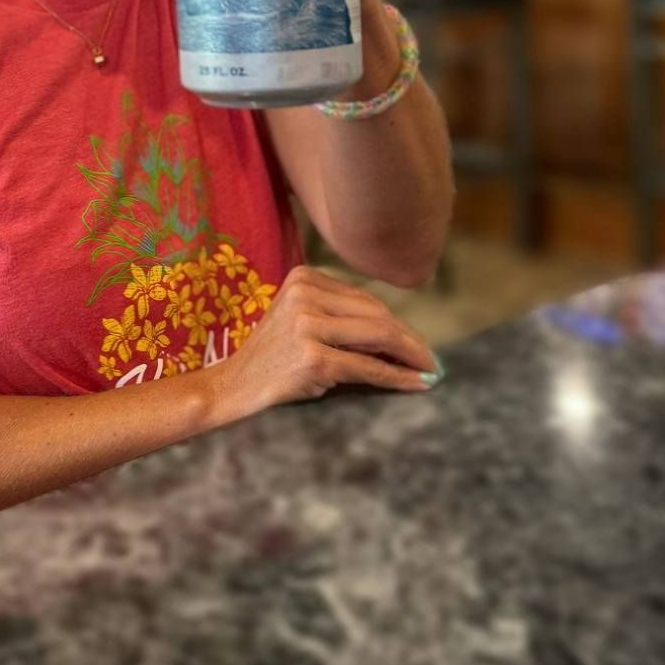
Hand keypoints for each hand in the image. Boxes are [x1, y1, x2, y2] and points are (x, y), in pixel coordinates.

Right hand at [209, 264, 440, 421]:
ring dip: (411, 355)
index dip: (397, 323)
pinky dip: (396, 377)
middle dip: (409, 339)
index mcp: (303, 278)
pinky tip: (416, 384)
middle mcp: (305, 295)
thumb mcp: (300, 322)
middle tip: (432, 360)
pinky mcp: (312, 357)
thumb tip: (401, 336)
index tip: (418, 344)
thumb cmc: (271, 358)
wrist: (232, 386)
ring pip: (378, 336)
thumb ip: (339, 317)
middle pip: (375, 314)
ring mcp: (307, 325)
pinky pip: (367, 366)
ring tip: (430, 370)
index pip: (364, 299)